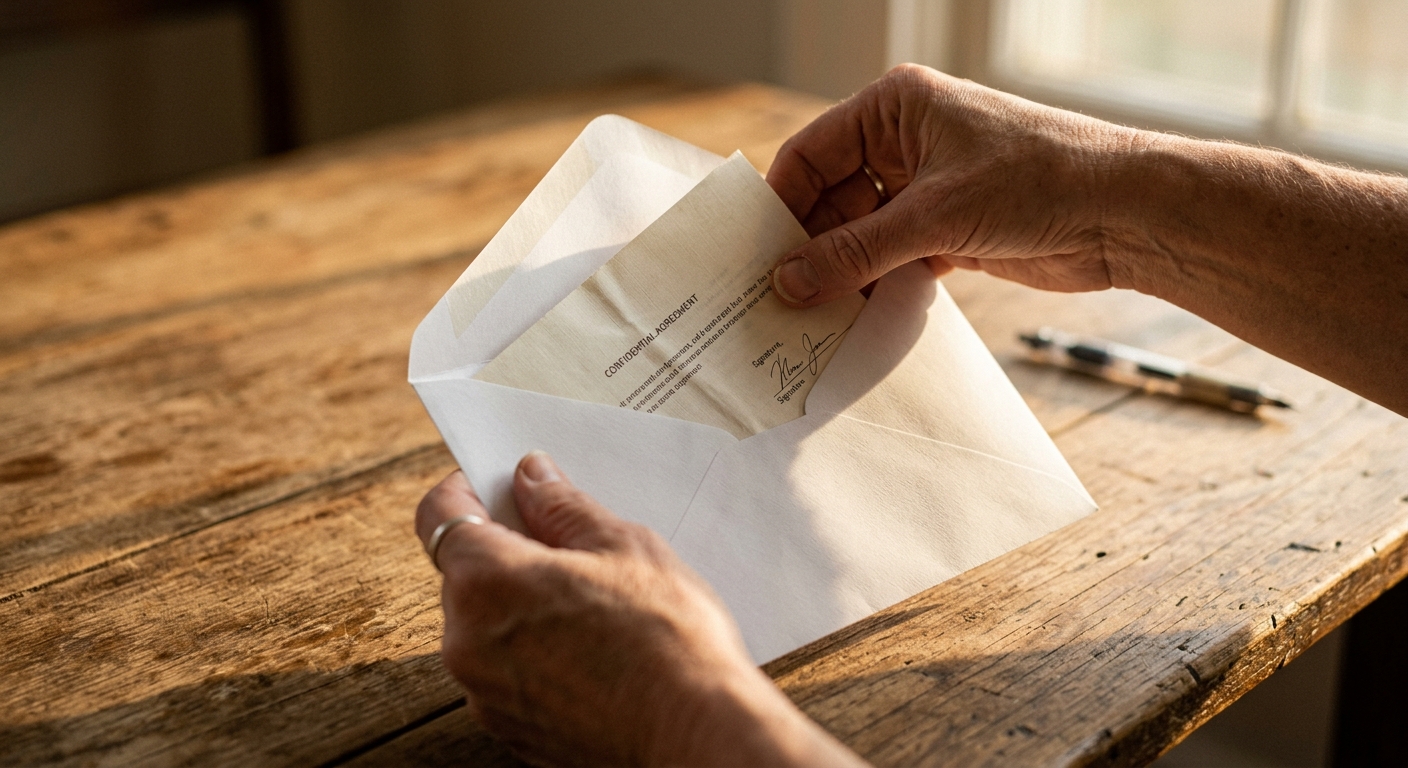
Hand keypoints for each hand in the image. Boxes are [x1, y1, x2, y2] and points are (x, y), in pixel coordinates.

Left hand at [415, 451, 865, 766]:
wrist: (697, 735)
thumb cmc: (669, 641)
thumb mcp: (624, 547)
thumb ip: (563, 508)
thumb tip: (533, 478)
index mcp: (487, 583)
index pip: (440, 514)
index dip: (467, 488)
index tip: (497, 481)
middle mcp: (467, 642)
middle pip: (464, 572)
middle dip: (507, 550)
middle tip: (569, 543)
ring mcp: (484, 693)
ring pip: (486, 624)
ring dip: (522, 605)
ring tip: (594, 603)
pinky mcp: (509, 728)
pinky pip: (506, 670)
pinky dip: (534, 651)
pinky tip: (591, 648)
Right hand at [767, 63, 1147, 304]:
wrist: (1125, 214)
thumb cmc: (1041, 179)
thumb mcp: (933, 216)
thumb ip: (854, 252)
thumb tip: (787, 282)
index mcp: (896, 107)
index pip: (811, 153)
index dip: (781, 204)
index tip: (755, 255)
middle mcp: (907, 141)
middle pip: (831, 198)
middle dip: (809, 246)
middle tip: (780, 298)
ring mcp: (928, 186)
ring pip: (860, 233)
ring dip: (841, 272)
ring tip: (813, 316)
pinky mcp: (949, 228)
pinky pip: (891, 257)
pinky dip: (874, 284)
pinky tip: (855, 314)